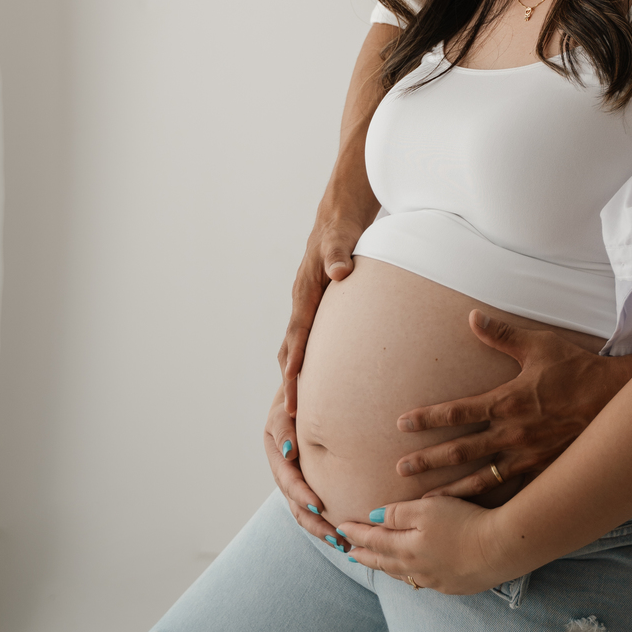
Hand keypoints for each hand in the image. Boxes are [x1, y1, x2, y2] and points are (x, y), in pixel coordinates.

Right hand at [263, 384, 348, 549]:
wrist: (298, 399)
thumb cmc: (292, 403)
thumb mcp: (282, 412)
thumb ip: (283, 428)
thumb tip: (289, 452)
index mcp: (278, 458)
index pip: (289, 482)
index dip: (301, 495)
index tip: (317, 505)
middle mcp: (286, 475)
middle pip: (297, 507)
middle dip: (316, 524)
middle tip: (337, 537)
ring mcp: (297, 483)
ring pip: (306, 513)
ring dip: (323, 530)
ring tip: (344, 544)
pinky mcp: (309, 485)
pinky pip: (315, 508)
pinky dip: (328, 522)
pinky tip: (346, 534)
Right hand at [277, 181, 377, 417]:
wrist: (337, 215)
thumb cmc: (341, 227)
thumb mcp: (340, 238)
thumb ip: (338, 255)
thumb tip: (340, 273)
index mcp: (305, 291)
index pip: (298, 335)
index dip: (295, 364)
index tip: (293, 392)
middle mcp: (302, 301)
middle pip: (291, 348)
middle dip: (290, 382)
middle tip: (291, 417)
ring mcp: (307, 304)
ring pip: (296, 346)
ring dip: (295, 375)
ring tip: (298, 408)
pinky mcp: (317, 306)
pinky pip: (307, 338)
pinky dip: (305, 359)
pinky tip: (317, 376)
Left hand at [337, 496, 505, 596]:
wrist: (500, 548)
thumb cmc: (464, 521)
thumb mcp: (429, 507)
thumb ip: (399, 512)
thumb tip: (373, 517)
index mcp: (406, 547)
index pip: (373, 540)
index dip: (355, 533)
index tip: (339, 528)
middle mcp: (416, 568)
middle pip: (383, 561)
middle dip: (364, 554)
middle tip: (348, 552)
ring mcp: (434, 580)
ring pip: (400, 574)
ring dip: (383, 566)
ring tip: (373, 562)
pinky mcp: (452, 585)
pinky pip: (420, 582)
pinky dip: (406, 575)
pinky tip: (409, 573)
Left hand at [394, 312, 631, 496]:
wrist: (614, 400)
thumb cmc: (575, 369)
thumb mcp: (538, 345)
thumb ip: (501, 334)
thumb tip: (472, 316)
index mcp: (507, 401)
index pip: (458, 411)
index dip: (428, 418)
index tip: (402, 424)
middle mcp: (512, 434)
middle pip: (461, 450)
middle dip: (428, 460)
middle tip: (400, 470)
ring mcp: (526, 457)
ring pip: (481, 479)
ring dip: (450, 489)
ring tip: (424, 502)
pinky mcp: (541, 471)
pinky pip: (509, 491)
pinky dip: (486, 503)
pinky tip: (470, 516)